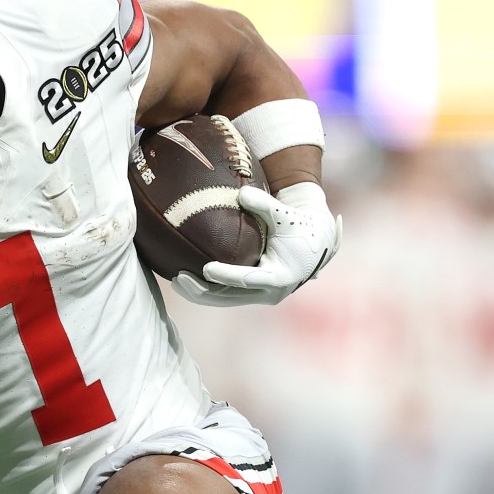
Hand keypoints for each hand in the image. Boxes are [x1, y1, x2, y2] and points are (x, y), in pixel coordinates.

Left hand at [180, 182, 339, 307]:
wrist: (317, 242)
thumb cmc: (300, 224)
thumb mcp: (285, 215)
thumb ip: (264, 205)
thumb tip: (242, 193)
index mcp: (280, 276)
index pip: (248, 279)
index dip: (226, 275)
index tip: (206, 268)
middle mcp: (271, 292)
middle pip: (231, 296)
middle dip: (203, 290)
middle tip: (179, 277)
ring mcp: (261, 295)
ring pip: (225, 300)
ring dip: (200, 293)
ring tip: (176, 281)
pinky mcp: (254, 294)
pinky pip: (227, 296)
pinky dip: (208, 290)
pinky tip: (187, 282)